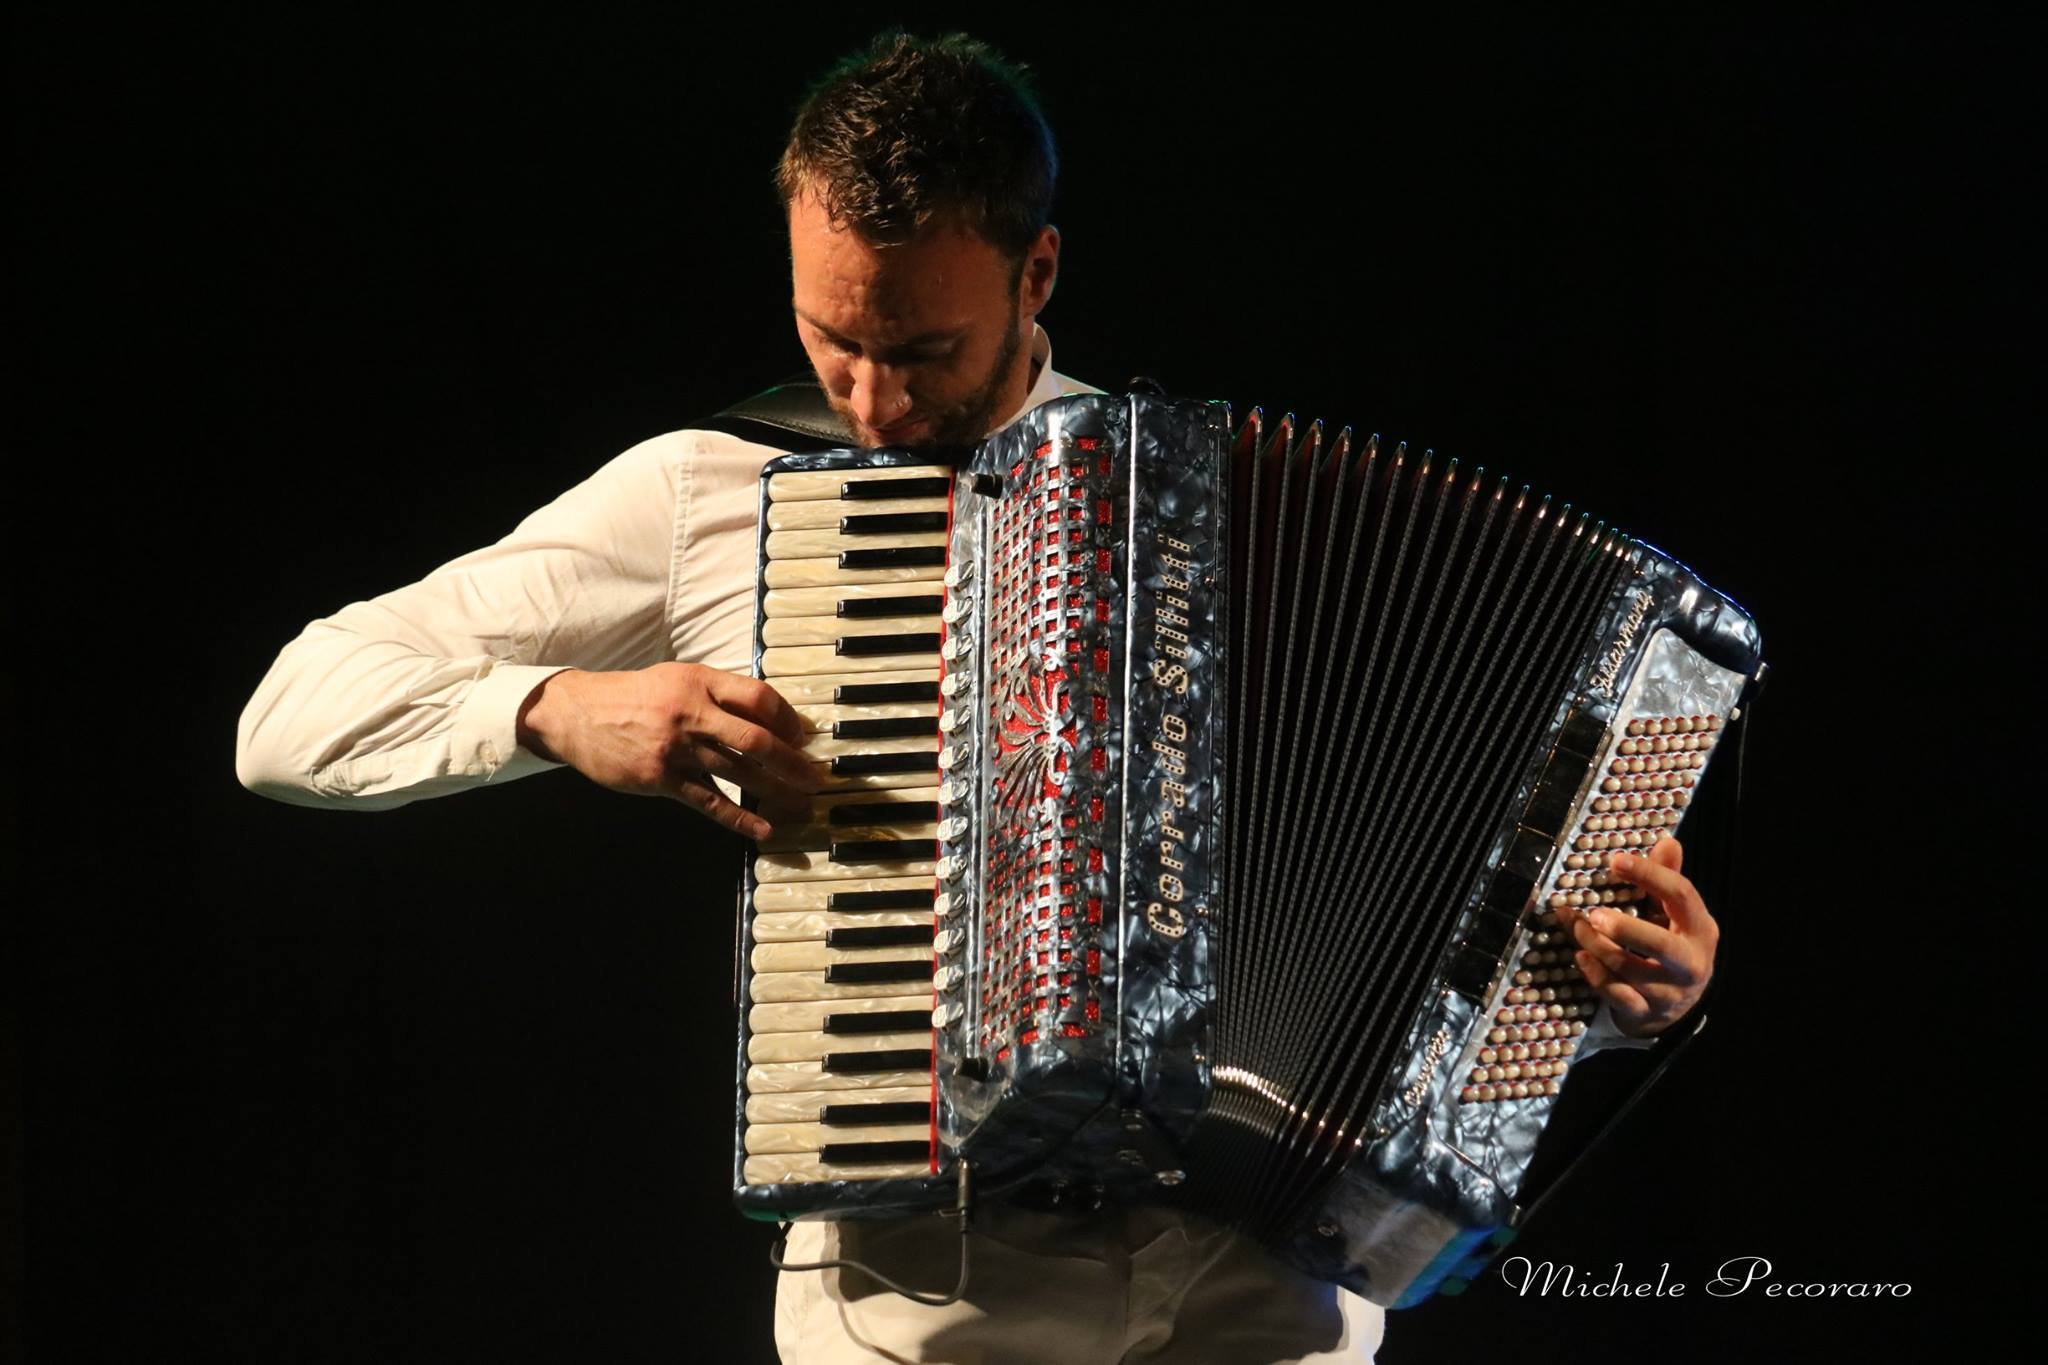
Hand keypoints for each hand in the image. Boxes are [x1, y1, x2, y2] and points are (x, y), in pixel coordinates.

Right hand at [516, 663, 818, 838]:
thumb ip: (719, 693)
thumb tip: (770, 716)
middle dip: (794, 762)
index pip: (759, 698)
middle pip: (756, 739)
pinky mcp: (660, 778)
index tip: (804, 737)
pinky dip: (739, 818)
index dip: (789, 720)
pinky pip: (709, 801)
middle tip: (817, 778)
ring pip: (739, 773)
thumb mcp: (677, 679)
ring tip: (802, 805)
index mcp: (700, 681)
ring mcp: (676, 748)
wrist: (577, 714)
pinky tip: (763, 829)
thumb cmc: (635, 697)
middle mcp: (691, 712)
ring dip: (776, 792)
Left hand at [1560, 837, 1717, 1037]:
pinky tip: (1581, 957)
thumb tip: (1667, 842)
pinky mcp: (1647, 1013)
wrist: (1674, 1008)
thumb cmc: (1669, 948)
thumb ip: (1667, 880)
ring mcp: (1669, 992)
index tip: (1615, 861)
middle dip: (1624, 928)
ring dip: (1596, 946)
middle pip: (1660, 946)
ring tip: (1579, 926)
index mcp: (1700, 929)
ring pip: (1629, 970)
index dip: (1649, 875)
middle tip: (1594, 914)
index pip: (1681, 896)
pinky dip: (1595, 975)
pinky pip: (1617, 995)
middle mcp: (1690, 963)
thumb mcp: (1673, 915)